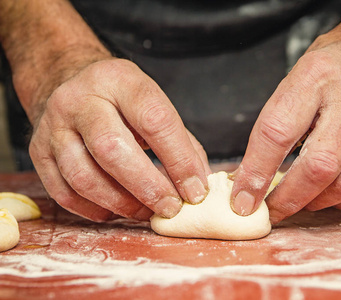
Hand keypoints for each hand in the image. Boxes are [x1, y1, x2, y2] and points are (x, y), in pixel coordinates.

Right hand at [29, 58, 210, 221]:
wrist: (68, 82)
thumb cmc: (120, 100)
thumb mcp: (153, 105)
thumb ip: (181, 142)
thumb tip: (199, 184)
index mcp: (121, 81)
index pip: (154, 120)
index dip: (179, 160)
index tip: (195, 189)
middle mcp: (81, 100)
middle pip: (112, 149)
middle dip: (147, 186)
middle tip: (170, 207)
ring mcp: (54, 126)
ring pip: (84, 176)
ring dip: (121, 203)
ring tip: (146, 212)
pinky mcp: (38, 151)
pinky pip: (64, 192)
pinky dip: (94, 209)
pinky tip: (116, 210)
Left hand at [231, 0, 340, 222]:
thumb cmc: (337, 65)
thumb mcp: (298, 77)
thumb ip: (277, 123)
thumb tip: (250, 174)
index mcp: (316, 77)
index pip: (277, 133)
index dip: (255, 173)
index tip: (242, 199)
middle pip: (318, 167)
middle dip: (288, 199)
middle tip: (271, 210)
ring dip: (315, 203)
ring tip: (299, 201)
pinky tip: (329, 195)